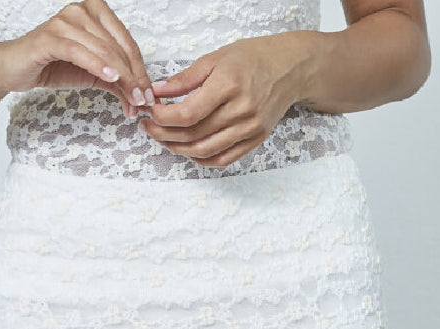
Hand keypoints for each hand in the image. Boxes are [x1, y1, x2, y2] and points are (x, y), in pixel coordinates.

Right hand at [0, 0, 155, 118]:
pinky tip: (110, 78)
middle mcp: (81, 10)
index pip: (126, 42)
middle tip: (142, 99)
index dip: (141, 69)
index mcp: (95, 13)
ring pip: (103, 49)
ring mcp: (65, 21)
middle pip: (118, 46)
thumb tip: (139, 98)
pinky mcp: (50, 37)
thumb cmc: (53, 65)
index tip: (148, 93)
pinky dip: (97, 65)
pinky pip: (80, 51)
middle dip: (134, 76)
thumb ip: (116, 82)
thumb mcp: (92, 75)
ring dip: (121, 76)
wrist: (16, 69)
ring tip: (131, 98)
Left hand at [139, 36, 299, 167]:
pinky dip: (202, 159)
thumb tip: (158, 92)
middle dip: (165, 134)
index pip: (187, 114)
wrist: (289, 69)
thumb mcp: (216, 58)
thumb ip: (185, 79)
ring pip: (205, 150)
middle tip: (150, 128)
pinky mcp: (255, 140)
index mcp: (228, 85)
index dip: (164, 118)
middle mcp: (240, 110)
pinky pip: (223, 159)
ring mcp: (249, 128)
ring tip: (165, 139)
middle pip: (193, 134)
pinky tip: (188, 150)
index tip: (151, 113)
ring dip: (180, 149)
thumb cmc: (253, 59)